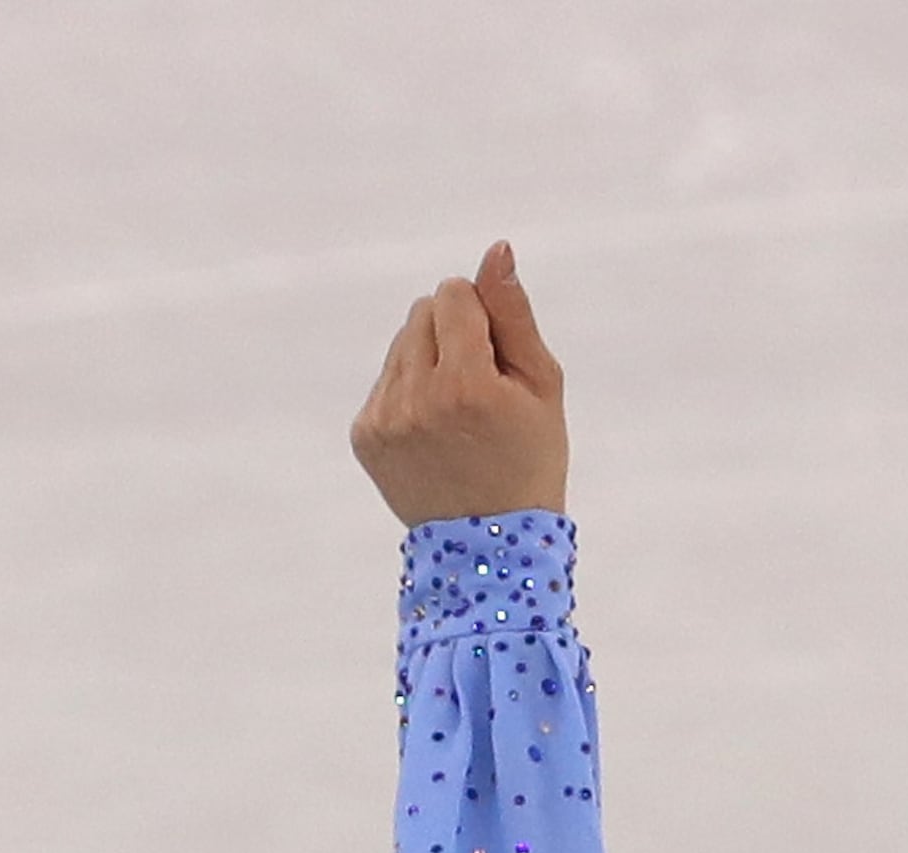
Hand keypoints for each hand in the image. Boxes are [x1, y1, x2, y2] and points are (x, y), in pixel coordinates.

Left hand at [350, 241, 566, 527]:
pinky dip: (408, 394)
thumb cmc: (528, 459)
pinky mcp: (366, 436)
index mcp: (464, 384)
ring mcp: (385, 421)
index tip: (494, 362)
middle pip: (423, 311)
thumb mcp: (541, 384)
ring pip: (402, 343)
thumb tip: (496, 250)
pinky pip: (385, 380)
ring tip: (454, 414)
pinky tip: (432, 432)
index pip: (453, 293)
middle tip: (477, 393)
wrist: (490, 547)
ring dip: (428, 362)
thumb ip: (513, 313)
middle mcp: (416, 401)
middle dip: (451, 336)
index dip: (480, 317)